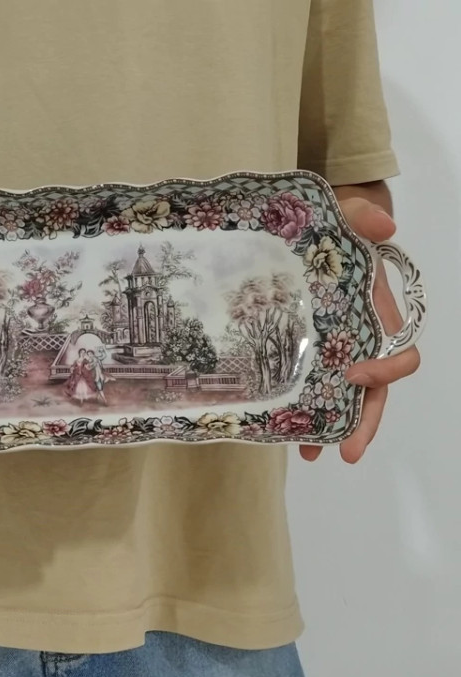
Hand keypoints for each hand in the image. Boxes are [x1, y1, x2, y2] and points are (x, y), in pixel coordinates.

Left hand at [300, 198, 420, 463]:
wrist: (310, 231)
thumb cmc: (333, 227)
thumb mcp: (346, 216)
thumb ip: (363, 216)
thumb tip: (385, 224)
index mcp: (378, 318)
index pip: (398, 355)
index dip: (386, 371)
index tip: (355, 374)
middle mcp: (361, 342)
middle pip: (373, 391)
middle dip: (363, 422)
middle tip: (346, 452)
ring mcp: (334, 352)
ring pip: (343, 398)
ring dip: (331, 428)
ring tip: (309, 453)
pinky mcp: (307, 355)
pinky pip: (312, 389)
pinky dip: (304, 412)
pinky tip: (284, 433)